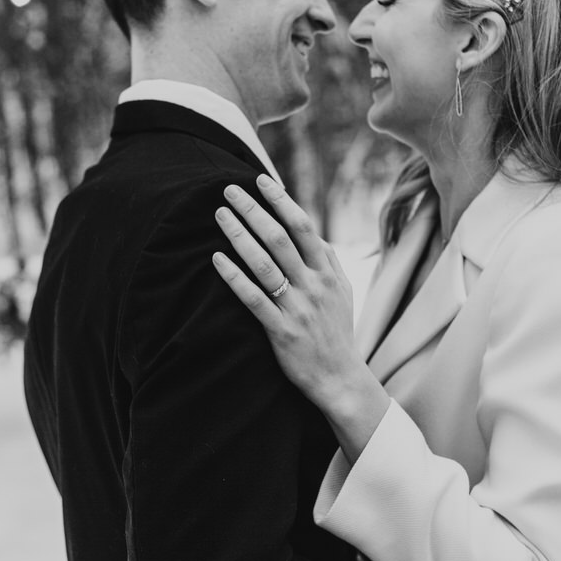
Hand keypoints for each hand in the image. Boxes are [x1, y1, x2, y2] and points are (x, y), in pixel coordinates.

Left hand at [212, 176, 388, 458]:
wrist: (341, 379)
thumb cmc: (337, 334)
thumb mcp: (343, 293)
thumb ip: (328, 263)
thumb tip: (312, 234)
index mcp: (328, 273)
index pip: (303, 226)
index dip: (281, 201)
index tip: (260, 181)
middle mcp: (314, 285)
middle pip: (279, 237)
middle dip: (252, 209)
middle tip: (228, 190)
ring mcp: (298, 307)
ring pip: (264, 263)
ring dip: (239, 235)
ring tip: (219, 215)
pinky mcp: (281, 330)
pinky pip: (253, 298)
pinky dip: (235, 276)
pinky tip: (217, 259)